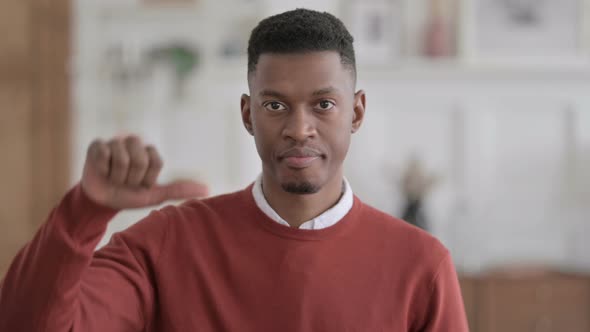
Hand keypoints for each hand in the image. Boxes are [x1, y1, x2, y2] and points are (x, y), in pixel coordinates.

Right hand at [81, 136, 207, 208]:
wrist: (102, 201)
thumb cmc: (130, 196)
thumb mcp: (156, 195)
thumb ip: (180, 190)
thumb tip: (208, 190)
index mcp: (149, 152)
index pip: (155, 162)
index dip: (147, 179)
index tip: (141, 184)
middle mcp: (134, 143)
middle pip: (139, 159)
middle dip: (132, 178)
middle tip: (126, 182)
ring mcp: (115, 142)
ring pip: (121, 157)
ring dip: (116, 176)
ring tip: (113, 178)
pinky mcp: (96, 145)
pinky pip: (103, 153)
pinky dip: (102, 168)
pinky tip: (101, 170)